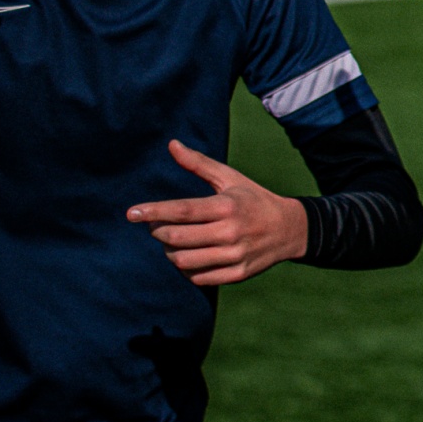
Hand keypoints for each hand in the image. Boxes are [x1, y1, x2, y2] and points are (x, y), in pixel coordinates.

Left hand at [127, 141, 308, 285]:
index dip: (154, 212)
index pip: (183, 211)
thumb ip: (199, 164)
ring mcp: (235, 255)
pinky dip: (187, 268)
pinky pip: (198, 277)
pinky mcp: (237, 274)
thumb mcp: (231, 179)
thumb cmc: (254, 199)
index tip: (131, 213)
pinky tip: (191, 256)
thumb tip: (171, 144)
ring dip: (170, 252)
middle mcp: (231, 232)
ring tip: (174, 242)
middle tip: (158, 226)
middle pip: (176, 238)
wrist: (291, 229)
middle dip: (158, 232)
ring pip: (183, 260)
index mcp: (228, 206)